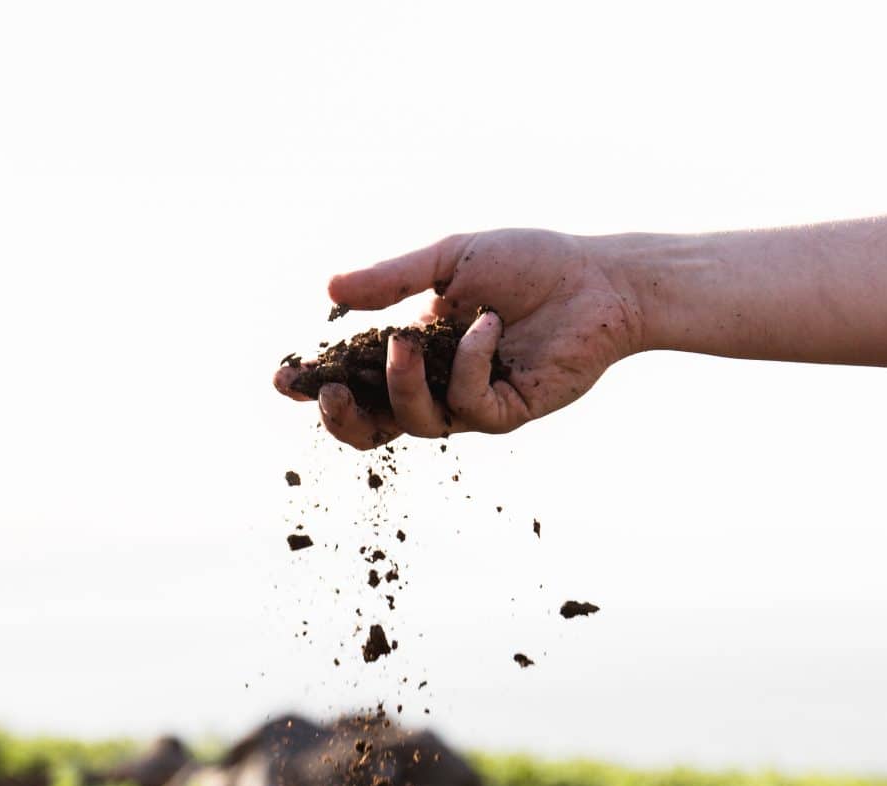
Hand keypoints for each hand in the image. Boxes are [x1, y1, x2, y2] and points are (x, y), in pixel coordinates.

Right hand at [281, 229, 646, 447]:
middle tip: (332, 391)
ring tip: (406, 344)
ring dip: (400, 387)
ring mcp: (471, 403)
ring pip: (414, 422)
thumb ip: (391, 280)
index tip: (285, 379)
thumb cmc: (530, 263)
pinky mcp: (507, 412)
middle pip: (374, 425)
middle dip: (343, 416)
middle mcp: (438, 384)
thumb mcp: (448, 260)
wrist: (600, 278)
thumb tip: (329, 290)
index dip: (316, 387)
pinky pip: (468, 406)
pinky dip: (469, 364)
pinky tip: (488, 325)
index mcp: (415, 350)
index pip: (355, 380)